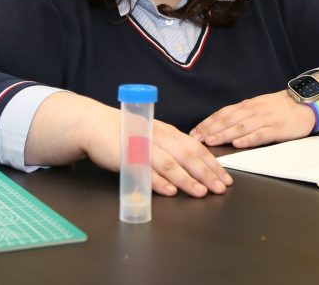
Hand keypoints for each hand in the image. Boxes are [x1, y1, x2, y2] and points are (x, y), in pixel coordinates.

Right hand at [26, 92, 231, 197]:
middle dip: (206, 173)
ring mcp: (142, 145)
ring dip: (186, 179)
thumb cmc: (126, 132)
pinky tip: (170, 191)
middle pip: (186, 155)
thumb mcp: (153, 135)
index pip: (195, 147)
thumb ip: (172, 148)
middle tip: (220, 188)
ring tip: (200, 192)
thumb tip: (197, 164)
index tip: (225, 177)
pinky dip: (158, 182)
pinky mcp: (126, 156)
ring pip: (168, 163)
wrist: (94, 125)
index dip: (212, 163)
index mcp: (167, 131)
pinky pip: (145, 171)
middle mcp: (157, 136)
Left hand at [189, 90, 314, 148]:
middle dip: (210, 130)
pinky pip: (260, 134)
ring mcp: (265, 119)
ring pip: (240, 127)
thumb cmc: (278, 109)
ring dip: (224, 134)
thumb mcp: (257, 107)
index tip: (194, 132)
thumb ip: (240, 114)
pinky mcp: (276, 129)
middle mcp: (253, 110)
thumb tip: (219, 124)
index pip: (222, 113)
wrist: (304, 105)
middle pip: (227, 120)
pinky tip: (238, 143)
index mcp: (246, 105)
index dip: (207, 123)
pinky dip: (248, 139)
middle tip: (196, 139)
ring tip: (211, 142)